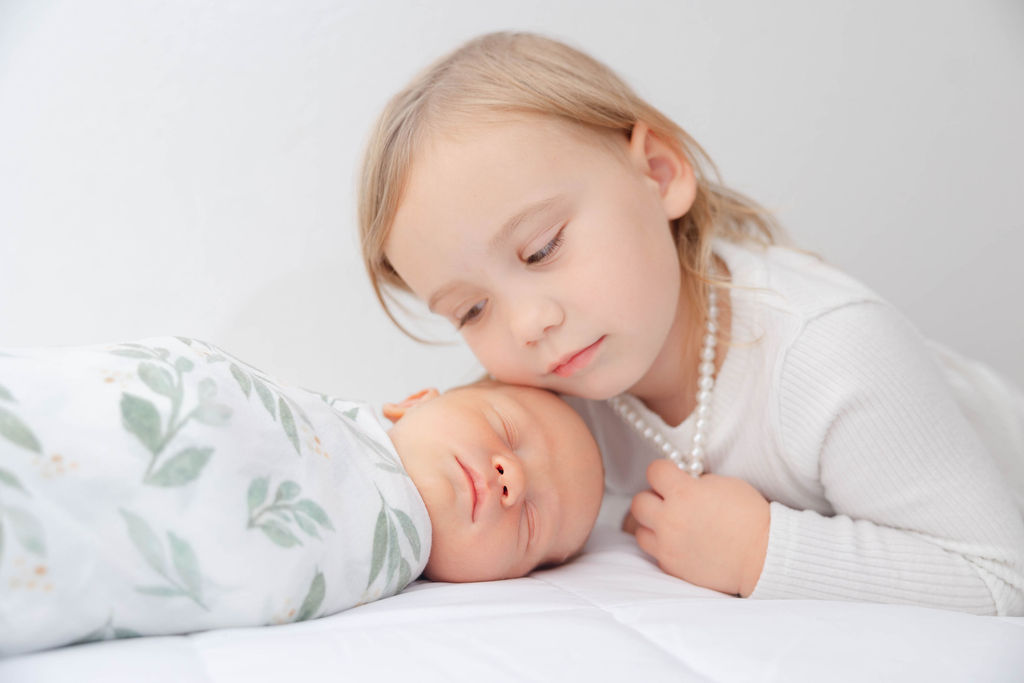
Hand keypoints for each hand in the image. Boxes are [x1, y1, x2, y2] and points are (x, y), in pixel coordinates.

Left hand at [627, 460, 769, 596]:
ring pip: (639, 529)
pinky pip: (654, 552)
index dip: (664, 471)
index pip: (654, 471)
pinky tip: (681, 544)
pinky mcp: (671, 566)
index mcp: (683, 492)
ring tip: (672, 525)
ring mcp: (668, 545)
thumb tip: (680, 481)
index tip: (672, 476)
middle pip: (639, 502)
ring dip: (652, 524)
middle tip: (670, 502)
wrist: (764, 556)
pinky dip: (663, 546)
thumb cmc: (751, 517)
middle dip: (653, 498)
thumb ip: (695, 482)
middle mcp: (670, 519)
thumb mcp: (724, 484)